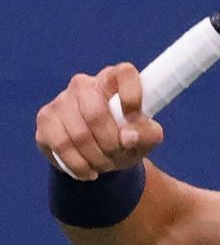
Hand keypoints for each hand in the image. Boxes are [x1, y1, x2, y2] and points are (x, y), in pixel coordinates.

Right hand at [35, 64, 163, 181]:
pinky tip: (89, 171)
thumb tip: (129, 137)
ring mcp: (61, 100)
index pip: (124, 73)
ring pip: (78, 134)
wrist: (101, 154)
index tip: (135, 118)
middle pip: (96, 114)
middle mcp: (84, 84)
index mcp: (114, 80)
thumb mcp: (146, 138)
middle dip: (111, 143)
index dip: (132, 95)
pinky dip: (79, 165)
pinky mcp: (46, 119)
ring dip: (96, 158)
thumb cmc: (126, 138)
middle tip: (118, 154)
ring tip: (105, 164)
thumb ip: (148, 134)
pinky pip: (61, 146)